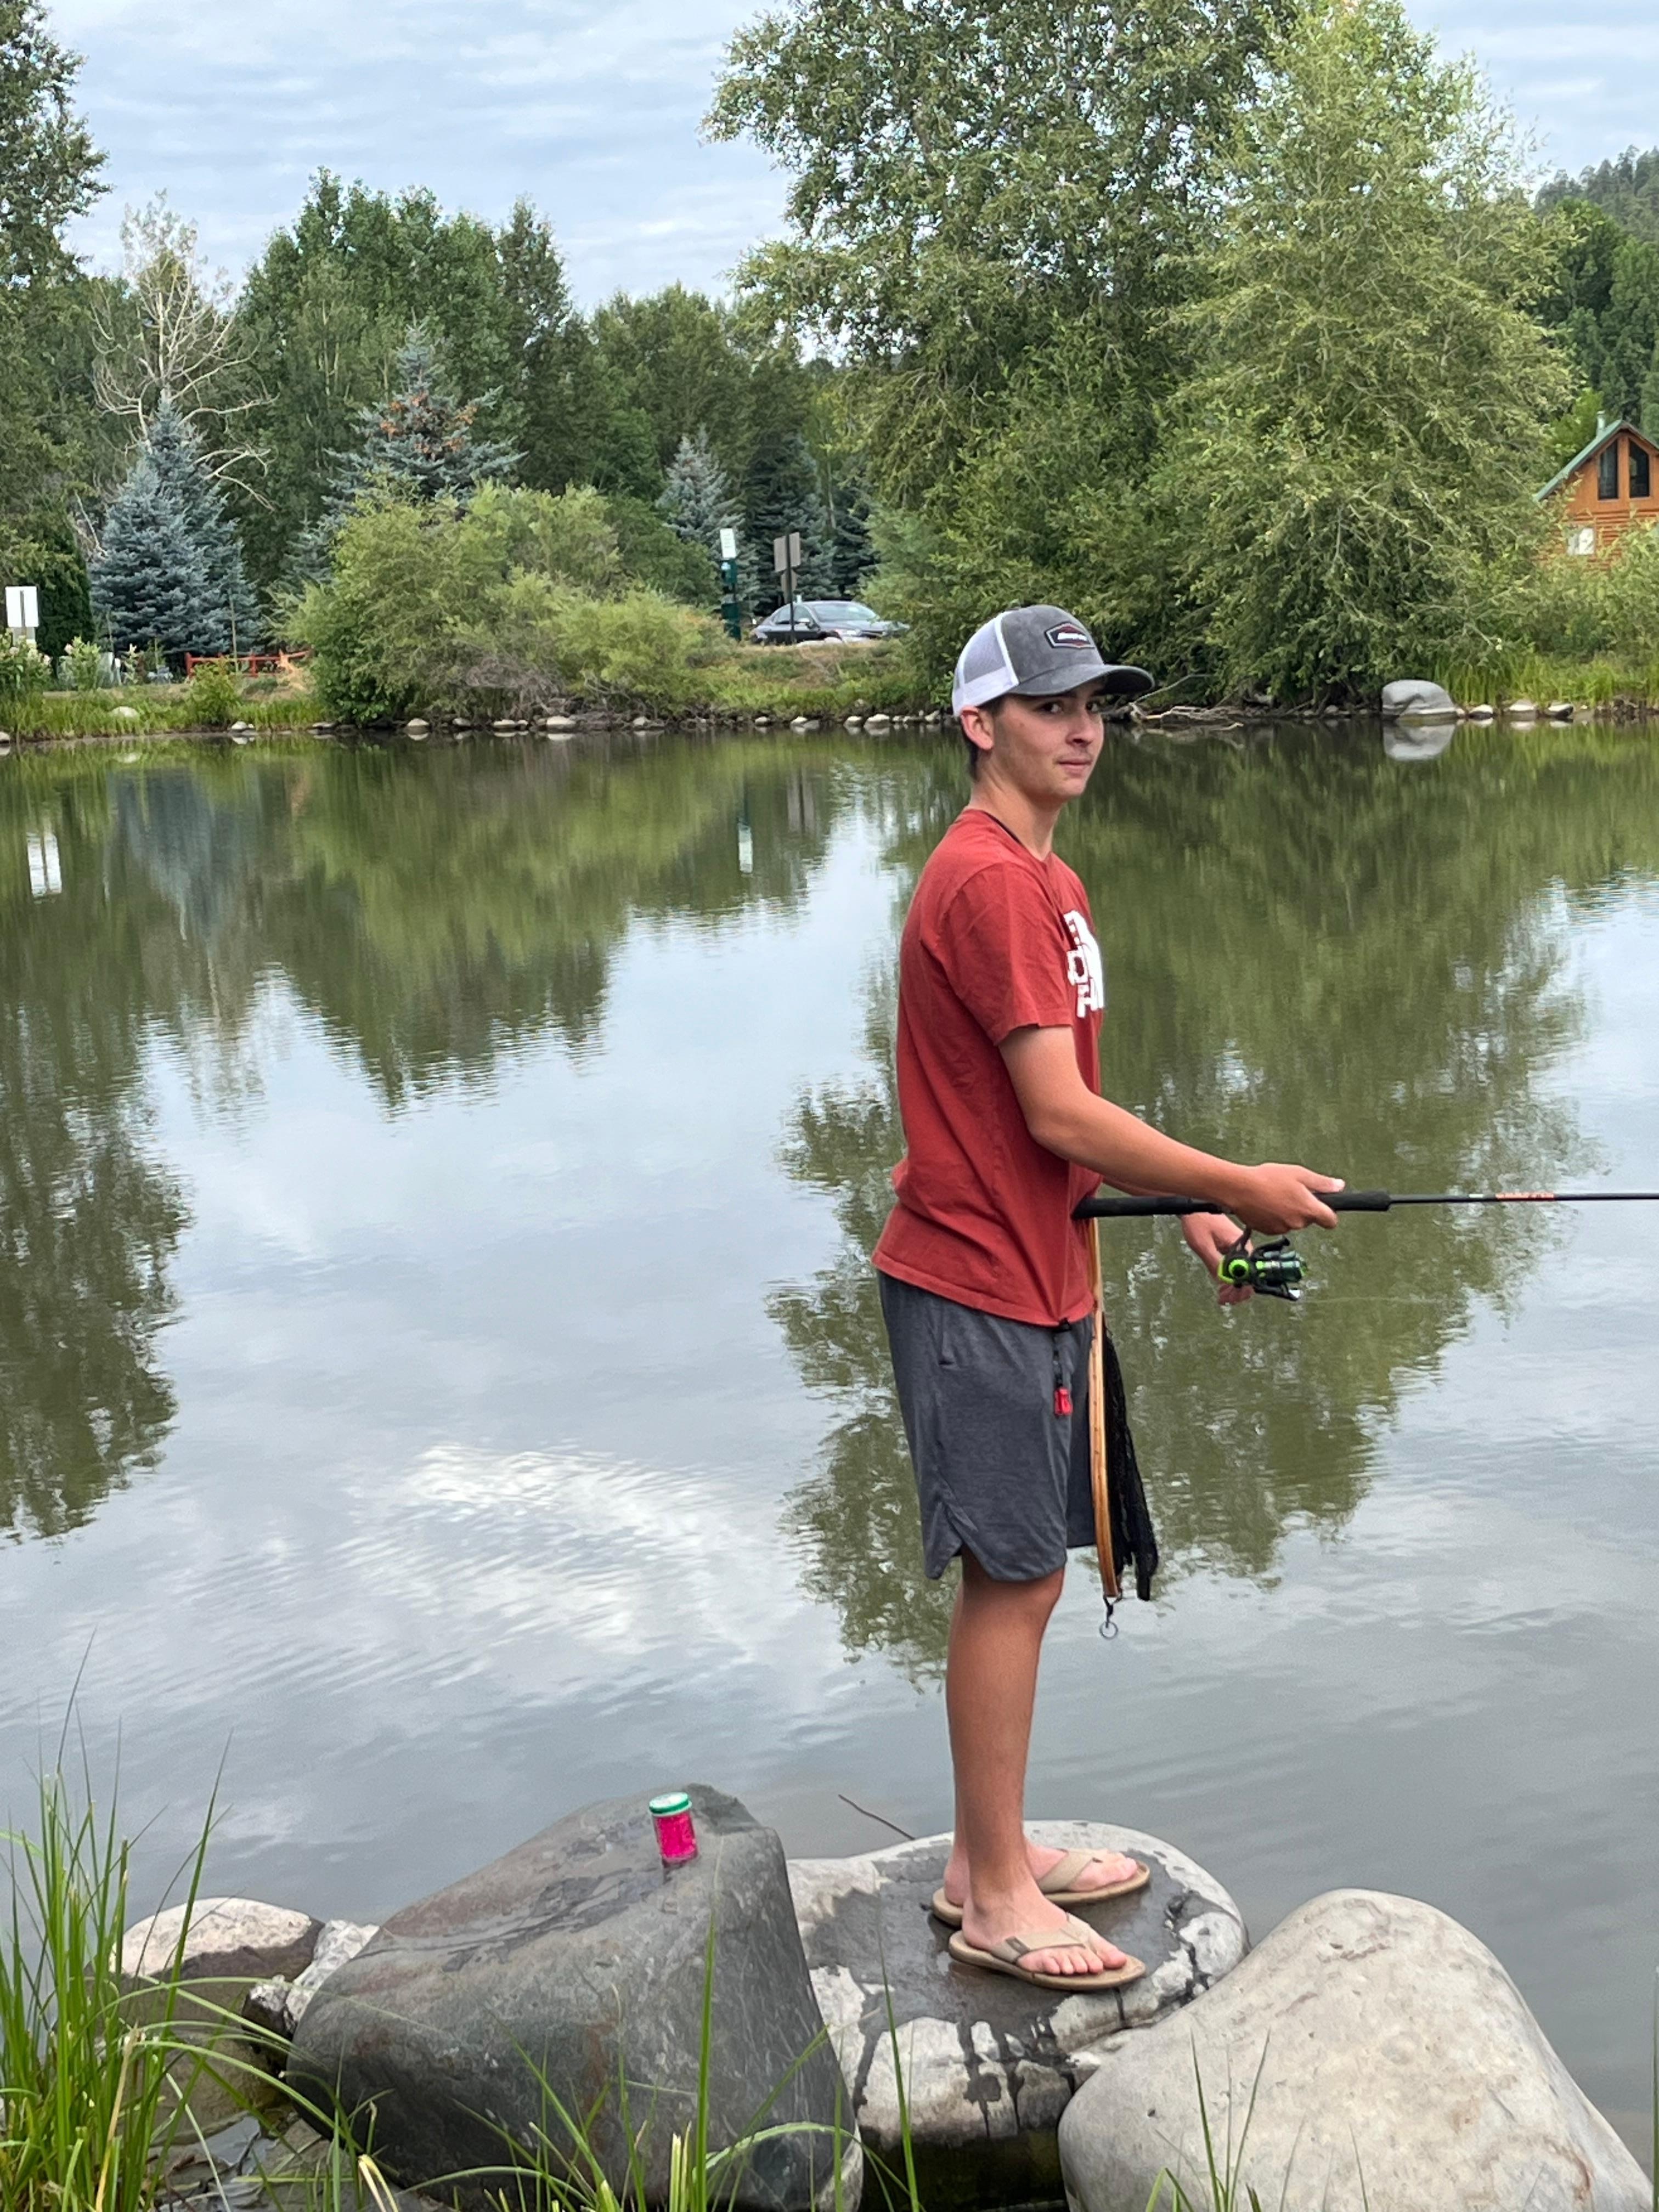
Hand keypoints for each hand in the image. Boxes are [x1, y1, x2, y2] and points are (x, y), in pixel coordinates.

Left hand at [1180, 1213, 1253, 1305]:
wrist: (1194, 1208)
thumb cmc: (1198, 1222)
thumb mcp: (1203, 1244)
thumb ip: (1215, 1263)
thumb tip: (1223, 1282)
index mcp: (1242, 1245)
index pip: (1249, 1272)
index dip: (1240, 1287)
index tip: (1229, 1296)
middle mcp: (1245, 1248)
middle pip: (1248, 1276)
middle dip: (1238, 1291)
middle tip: (1224, 1300)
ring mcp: (1239, 1250)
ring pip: (1242, 1275)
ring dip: (1234, 1289)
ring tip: (1222, 1298)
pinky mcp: (1233, 1251)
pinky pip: (1235, 1269)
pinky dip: (1230, 1281)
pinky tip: (1222, 1289)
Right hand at [1228, 1164, 1343, 1233]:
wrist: (1239, 1189)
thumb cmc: (1267, 1178)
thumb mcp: (1299, 1174)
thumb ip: (1322, 1183)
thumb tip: (1339, 1186)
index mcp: (1309, 1209)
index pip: (1331, 1221)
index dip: (1329, 1214)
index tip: (1324, 1207)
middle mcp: (1298, 1223)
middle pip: (1309, 1219)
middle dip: (1303, 1208)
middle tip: (1290, 1192)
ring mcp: (1283, 1229)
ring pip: (1293, 1222)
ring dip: (1288, 1212)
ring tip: (1275, 1196)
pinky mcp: (1268, 1232)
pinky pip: (1278, 1225)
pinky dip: (1274, 1217)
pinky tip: (1266, 1204)